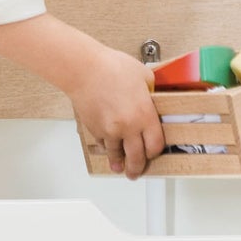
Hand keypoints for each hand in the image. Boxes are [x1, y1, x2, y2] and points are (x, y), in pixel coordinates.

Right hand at [71, 48, 163, 179]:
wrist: (84, 70)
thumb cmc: (112, 68)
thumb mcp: (144, 76)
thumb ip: (152, 91)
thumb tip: (155, 96)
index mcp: (144, 115)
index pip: (155, 145)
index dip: (155, 152)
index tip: (154, 152)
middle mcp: (128, 127)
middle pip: (136, 157)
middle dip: (137, 168)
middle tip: (136, 172)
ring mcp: (110, 131)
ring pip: (117, 154)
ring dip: (119, 163)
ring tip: (120, 167)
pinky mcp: (95, 129)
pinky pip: (103, 144)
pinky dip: (106, 148)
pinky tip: (108, 149)